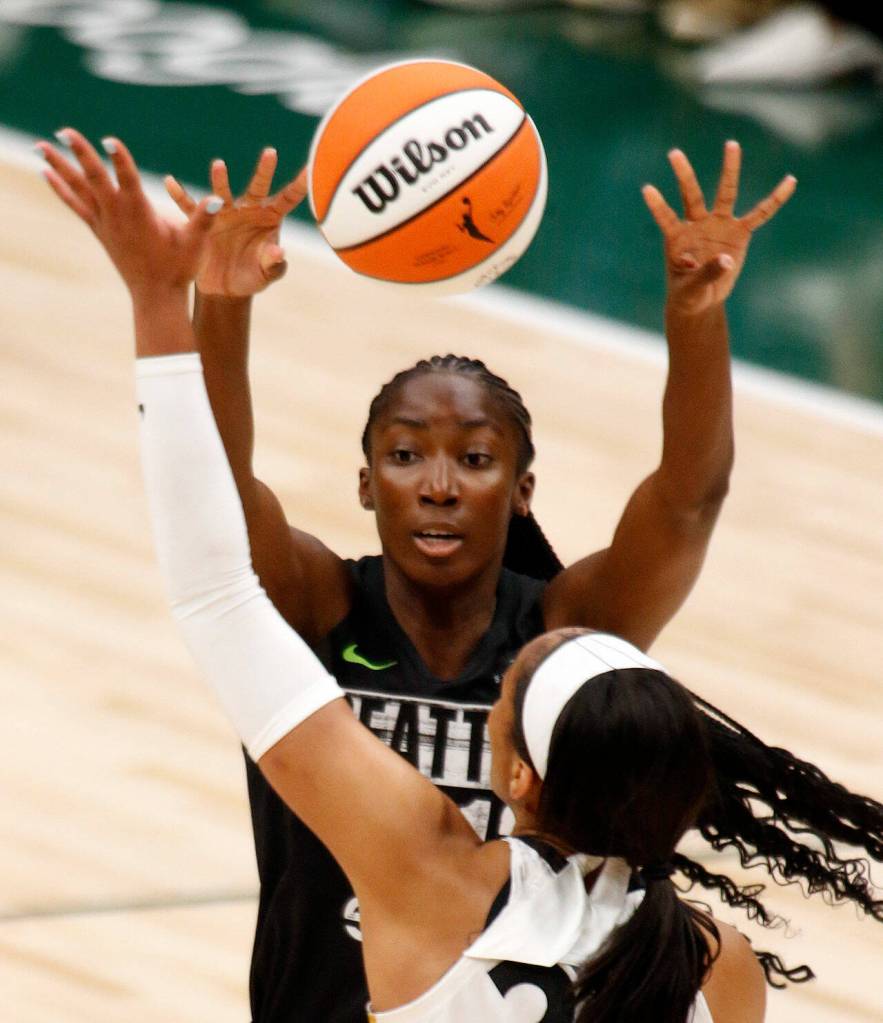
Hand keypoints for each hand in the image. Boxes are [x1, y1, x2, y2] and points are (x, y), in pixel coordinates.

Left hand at [36, 128, 219, 303]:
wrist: (155, 296)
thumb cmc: (178, 269)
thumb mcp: (195, 244)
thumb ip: (205, 218)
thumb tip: (221, 200)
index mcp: (140, 214)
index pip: (128, 180)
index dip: (120, 159)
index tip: (108, 140)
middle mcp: (117, 216)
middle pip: (95, 178)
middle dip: (80, 154)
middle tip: (64, 131)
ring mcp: (105, 223)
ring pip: (78, 189)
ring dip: (60, 166)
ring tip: (40, 145)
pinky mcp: (99, 230)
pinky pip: (75, 204)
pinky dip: (60, 188)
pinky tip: (46, 173)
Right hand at [165, 149, 307, 296]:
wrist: (225, 288)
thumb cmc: (252, 277)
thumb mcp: (265, 274)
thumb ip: (273, 264)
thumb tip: (278, 253)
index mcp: (270, 219)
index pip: (287, 199)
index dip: (299, 186)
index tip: (311, 170)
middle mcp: (248, 210)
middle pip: (258, 187)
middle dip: (264, 171)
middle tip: (270, 153)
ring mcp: (224, 213)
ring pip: (223, 193)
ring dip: (221, 180)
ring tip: (219, 166)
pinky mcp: (203, 222)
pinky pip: (190, 207)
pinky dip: (180, 195)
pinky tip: (169, 182)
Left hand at [642, 141, 795, 316]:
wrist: (701, 299)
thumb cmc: (688, 294)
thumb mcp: (692, 289)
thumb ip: (706, 274)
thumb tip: (725, 259)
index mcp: (677, 238)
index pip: (666, 218)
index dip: (657, 205)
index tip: (646, 189)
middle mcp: (697, 225)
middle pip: (691, 195)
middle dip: (684, 175)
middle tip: (673, 153)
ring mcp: (719, 225)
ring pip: (725, 194)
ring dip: (729, 170)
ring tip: (732, 144)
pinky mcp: (739, 233)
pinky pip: (760, 214)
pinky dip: (775, 199)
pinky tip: (790, 181)